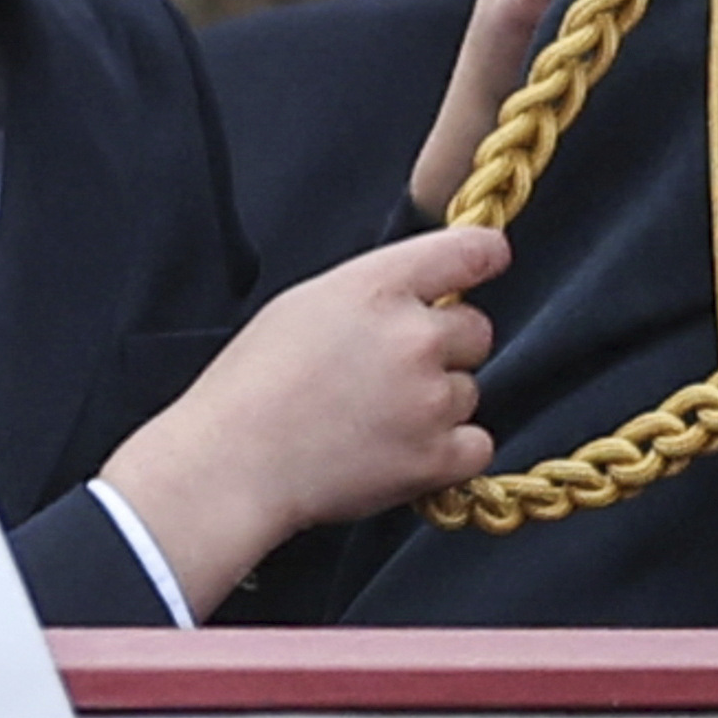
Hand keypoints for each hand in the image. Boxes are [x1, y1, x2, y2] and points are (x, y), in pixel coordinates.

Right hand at [98, 223, 507, 610]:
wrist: (230, 466)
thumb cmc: (252, 386)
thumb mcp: (306, 304)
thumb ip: (375, 292)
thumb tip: (423, 294)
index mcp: (378, 288)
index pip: (470, 251)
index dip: (482, 258)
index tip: (487, 264)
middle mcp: (414, 337)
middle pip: (477, 330)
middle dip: (445, 349)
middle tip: (390, 374)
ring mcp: (429, 399)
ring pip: (469, 390)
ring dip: (438, 404)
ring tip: (376, 420)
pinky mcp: (435, 456)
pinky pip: (476, 443)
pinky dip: (448, 452)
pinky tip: (400, 451)